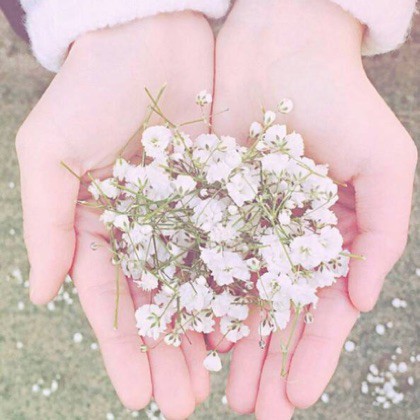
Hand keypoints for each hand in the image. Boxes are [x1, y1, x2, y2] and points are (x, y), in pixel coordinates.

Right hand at [16, 12, 213, 418]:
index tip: (136, 396)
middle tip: (182, 405)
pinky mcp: (220, 195)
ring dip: (203, 333)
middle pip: (157, 304)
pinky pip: (230, 248)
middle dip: (167, 355)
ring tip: (213, 381)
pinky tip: (245, 324)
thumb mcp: (51, 154)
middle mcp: (144, 229)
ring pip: (196, 286)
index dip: (124, 349)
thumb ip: (47, 223)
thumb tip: (45, 294)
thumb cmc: (92, 91)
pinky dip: (235, 286)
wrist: (148, 41)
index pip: (111, 301)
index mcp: (99, 226)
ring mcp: (185, 215)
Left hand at [211, 0, 416, 416]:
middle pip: (276, 314)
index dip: (311, 354)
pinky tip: (196, 332)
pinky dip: (200, 297)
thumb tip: (365, 298)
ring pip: (237, 296)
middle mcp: (286, 240)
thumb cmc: (339, 103)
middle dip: (267, 364)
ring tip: (221, 390)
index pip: (322, 309)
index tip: (296, 397)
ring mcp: (246, 226)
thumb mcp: (384, 163)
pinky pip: (203, 259)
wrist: (281, 54)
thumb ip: (382, 232)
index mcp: (330, 237)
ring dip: (232, 344)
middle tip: (252, 411)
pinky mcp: (209, 206)